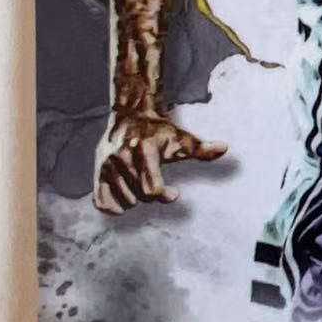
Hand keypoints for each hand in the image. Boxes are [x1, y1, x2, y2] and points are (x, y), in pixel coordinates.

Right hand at [93, 111, 227, 214]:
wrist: (130, 116)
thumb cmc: (159, 130)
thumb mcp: (181, 138)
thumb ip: (201, 148)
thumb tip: (224, 148)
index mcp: (144, 150)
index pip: (152, 189)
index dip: (166, 196)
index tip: (174, 193)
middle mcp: (122, 157)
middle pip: (140, 197)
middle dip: (152, 195)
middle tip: (156, 181)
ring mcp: (107, 165)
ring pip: (125, 202)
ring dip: (136, 198)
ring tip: (141, 182)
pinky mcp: (97, 171)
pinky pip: (102, 203)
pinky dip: (114, 206)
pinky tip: (125, 196)